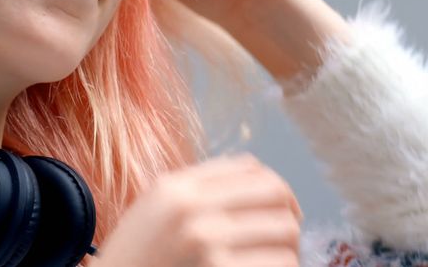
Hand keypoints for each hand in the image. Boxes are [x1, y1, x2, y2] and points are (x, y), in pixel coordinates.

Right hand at [91, 153, 302, 266]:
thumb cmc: (136, 259)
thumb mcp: (155, 209)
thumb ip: (198, 186)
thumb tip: (257, 172)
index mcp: (178, 187)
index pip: (253, 170)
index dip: (279, 189)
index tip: (285, 209)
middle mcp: (191, 208)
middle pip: (274, 194)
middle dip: (291, 216)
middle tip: (288, 238)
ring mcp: (204, 241)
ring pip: (283, 231)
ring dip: (289, 248)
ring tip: (280, 260)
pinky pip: (276, 264)